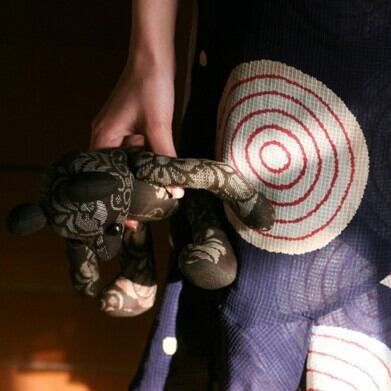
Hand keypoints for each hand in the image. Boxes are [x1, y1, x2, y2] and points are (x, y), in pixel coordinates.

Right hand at [90, 60, 184, 206]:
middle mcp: (107, 136)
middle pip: (114, 172)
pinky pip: (137, 152)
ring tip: (151, 200)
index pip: (102, 175)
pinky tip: (159, 175)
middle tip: (140, 215)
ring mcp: (120, 131)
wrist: (154, 58)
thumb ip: (165, 157)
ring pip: (128, 163)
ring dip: (139, 178)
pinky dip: (147, 164)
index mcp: (103, 136)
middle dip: (127, 192)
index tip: (124, 219)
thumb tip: (174, 187)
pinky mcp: (133, 127)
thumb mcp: (158, 125)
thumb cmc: (150, 86)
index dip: (114, 197)